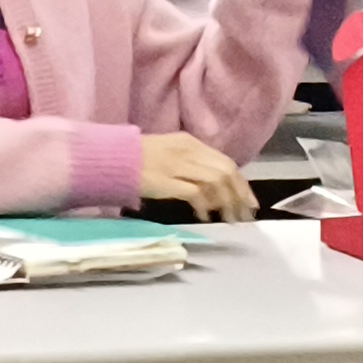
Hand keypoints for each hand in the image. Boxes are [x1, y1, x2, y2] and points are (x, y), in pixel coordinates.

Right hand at [134, 133, 255, 221]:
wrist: (112, 159)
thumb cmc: (139, 160)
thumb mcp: (170, 154)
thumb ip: (192, 166)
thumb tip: (214, 190)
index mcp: (190, 142)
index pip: (226, 162)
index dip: (242, 184)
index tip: (249, 202)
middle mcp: (187, 151)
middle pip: (226, 172)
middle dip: (240, 195)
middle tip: (244, 215)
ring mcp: (177, 165)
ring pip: (216, 182)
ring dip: (226, 203)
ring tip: (228, 219)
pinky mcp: (166, 181)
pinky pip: (196, 193)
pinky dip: (205, 206)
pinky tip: (204, 216)